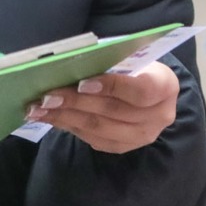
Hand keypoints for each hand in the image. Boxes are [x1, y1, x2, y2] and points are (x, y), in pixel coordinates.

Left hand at [25, 61, 178, 153]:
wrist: (148, 90)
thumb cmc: (135, 66)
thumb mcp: (130, 58)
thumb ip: (109, 62)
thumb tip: (71, 64)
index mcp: (165, 86)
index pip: (140, 90)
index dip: (111, 87)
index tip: (82, 82)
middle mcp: (159, 116)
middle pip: (114, 111)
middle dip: (77, 103)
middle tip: (47, 96)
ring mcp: (142, 136)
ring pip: (100, 128)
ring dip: (66, 118)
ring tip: (39, 108)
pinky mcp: (124, 147)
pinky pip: (94, 139)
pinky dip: (70, 127)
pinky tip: (51, 118)